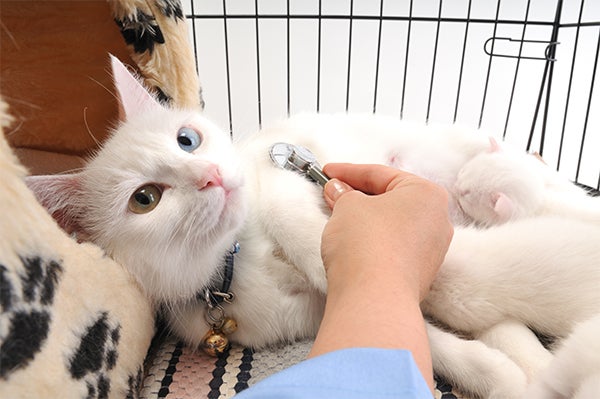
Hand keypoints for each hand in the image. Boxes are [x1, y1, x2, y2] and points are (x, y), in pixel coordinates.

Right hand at [320, 163, 452, 301]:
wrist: (374, 298)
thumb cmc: (367, 244)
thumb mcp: (347, 206)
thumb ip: (344, 193)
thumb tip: (339, 191)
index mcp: (427, 194)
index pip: (381, 174)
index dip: (348, 172)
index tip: (328, 173)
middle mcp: (438, 221)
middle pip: (391, 199)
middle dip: (359, 196)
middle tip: (332, 194)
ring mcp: (432, 251)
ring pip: (393, 225)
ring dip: (366, 220)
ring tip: (339, 219)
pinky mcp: (419, 274)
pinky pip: (393, 248)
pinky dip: (374, 242)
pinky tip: (353, 244)